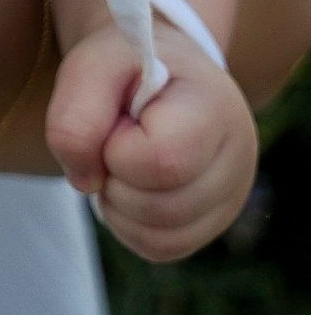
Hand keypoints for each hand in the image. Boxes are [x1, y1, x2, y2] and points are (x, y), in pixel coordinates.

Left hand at [47, 26, 260, 261]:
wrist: (156, 73)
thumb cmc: (124, 69)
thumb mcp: (91, 66)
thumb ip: (75, 115)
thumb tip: (86, 180)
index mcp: (215, 105)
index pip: (164, 160)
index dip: (117, 150)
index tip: (115, 121)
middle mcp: (238, 156)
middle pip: (163, 207)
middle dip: (116, 179)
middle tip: (114, 141)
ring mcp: (231, 195)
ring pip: (162, 236)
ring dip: (119, 205)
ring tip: (122, 161)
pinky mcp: (211, 223)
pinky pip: (160, 248)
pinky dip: (129, 225)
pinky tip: (130, 186)